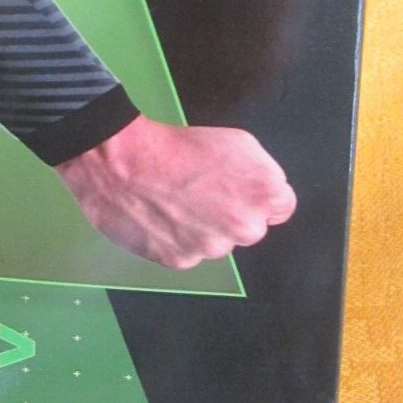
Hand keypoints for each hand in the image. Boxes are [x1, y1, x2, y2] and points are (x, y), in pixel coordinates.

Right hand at [57, 114, 295, 268]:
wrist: (121, 160)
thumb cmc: (177, 145)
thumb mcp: (236, 141)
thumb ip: (260, 172)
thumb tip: (260, 194)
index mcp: (263, 195)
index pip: (281, 207)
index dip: (257, 193)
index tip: (237, 186)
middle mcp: (244, 228)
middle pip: (248, 227)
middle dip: (232, 212)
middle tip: (201, 190)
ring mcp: (212, 248)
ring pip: (216, 241)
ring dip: (203, 227)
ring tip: (174, 200)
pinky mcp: (181, 261)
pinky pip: (187, 251)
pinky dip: (176, 238)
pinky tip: (160, 215)